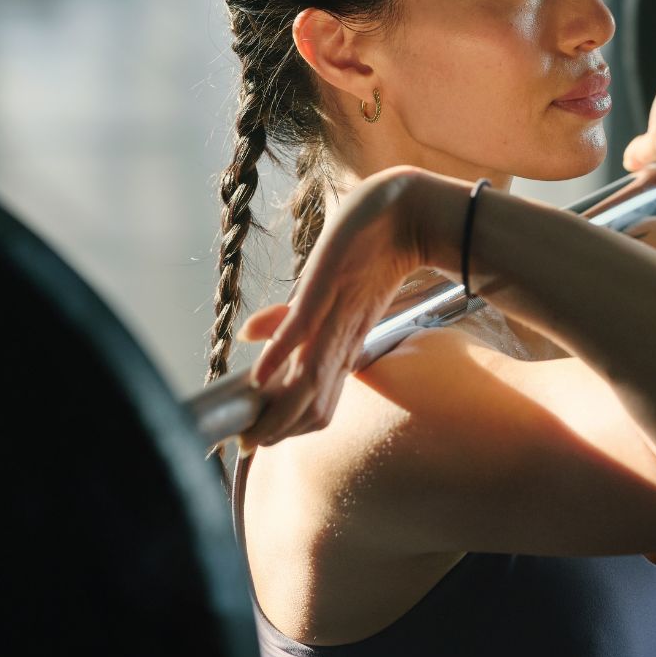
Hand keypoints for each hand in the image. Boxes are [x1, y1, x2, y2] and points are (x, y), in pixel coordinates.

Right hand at [232, 168, 433, 448]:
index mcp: (342, 346)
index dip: (287, 428)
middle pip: (313, 405)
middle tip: (247, 445)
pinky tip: (260, 379)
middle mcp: (340, 341)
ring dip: (278, 410)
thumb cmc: (369, 251)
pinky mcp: (324, 290)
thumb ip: (287, 319)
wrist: (407, 211)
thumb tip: (249, 338)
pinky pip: (302, 330)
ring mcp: (333, 318)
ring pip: (309, 381)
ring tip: (253, 431)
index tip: (256, 441)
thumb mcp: (321, 292)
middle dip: (278, 430)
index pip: (316, 405)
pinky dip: (279, 357)